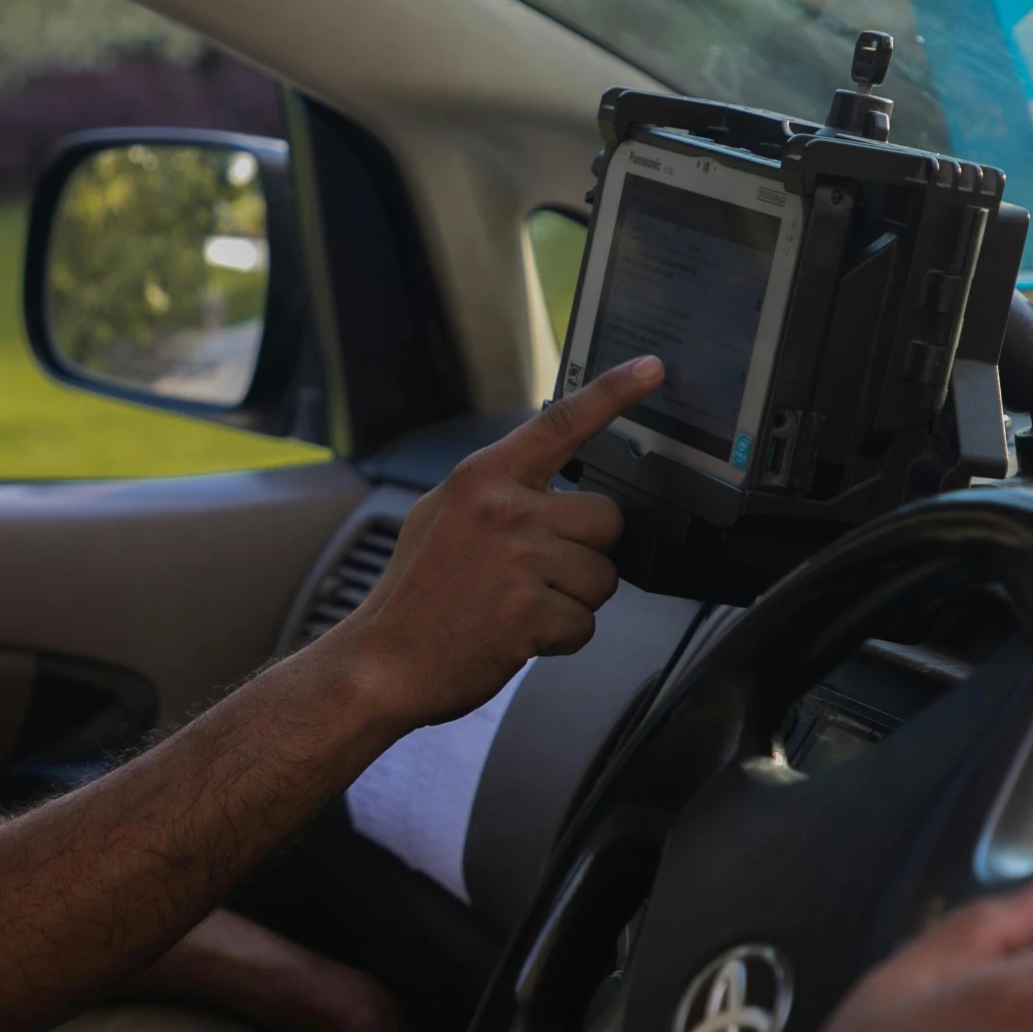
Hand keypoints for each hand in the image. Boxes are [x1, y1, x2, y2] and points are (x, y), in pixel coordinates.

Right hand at [336, 356, 662, 729]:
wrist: (381, 662)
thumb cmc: (412, 595)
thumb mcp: (439, 517)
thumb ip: (494, 492)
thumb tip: (549, 482)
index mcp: (480, 479)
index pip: (559, 424)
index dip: (613, 394)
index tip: (651, 370)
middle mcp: (503, 510)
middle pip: (605, 518)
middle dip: (585, 550)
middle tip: (535, 572)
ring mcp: (519, 560)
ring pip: (602, 576)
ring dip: (572, 600)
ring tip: (516, 605)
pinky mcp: (532, 612)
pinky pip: (585, 624)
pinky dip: (558, 638)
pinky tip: (515, 634)